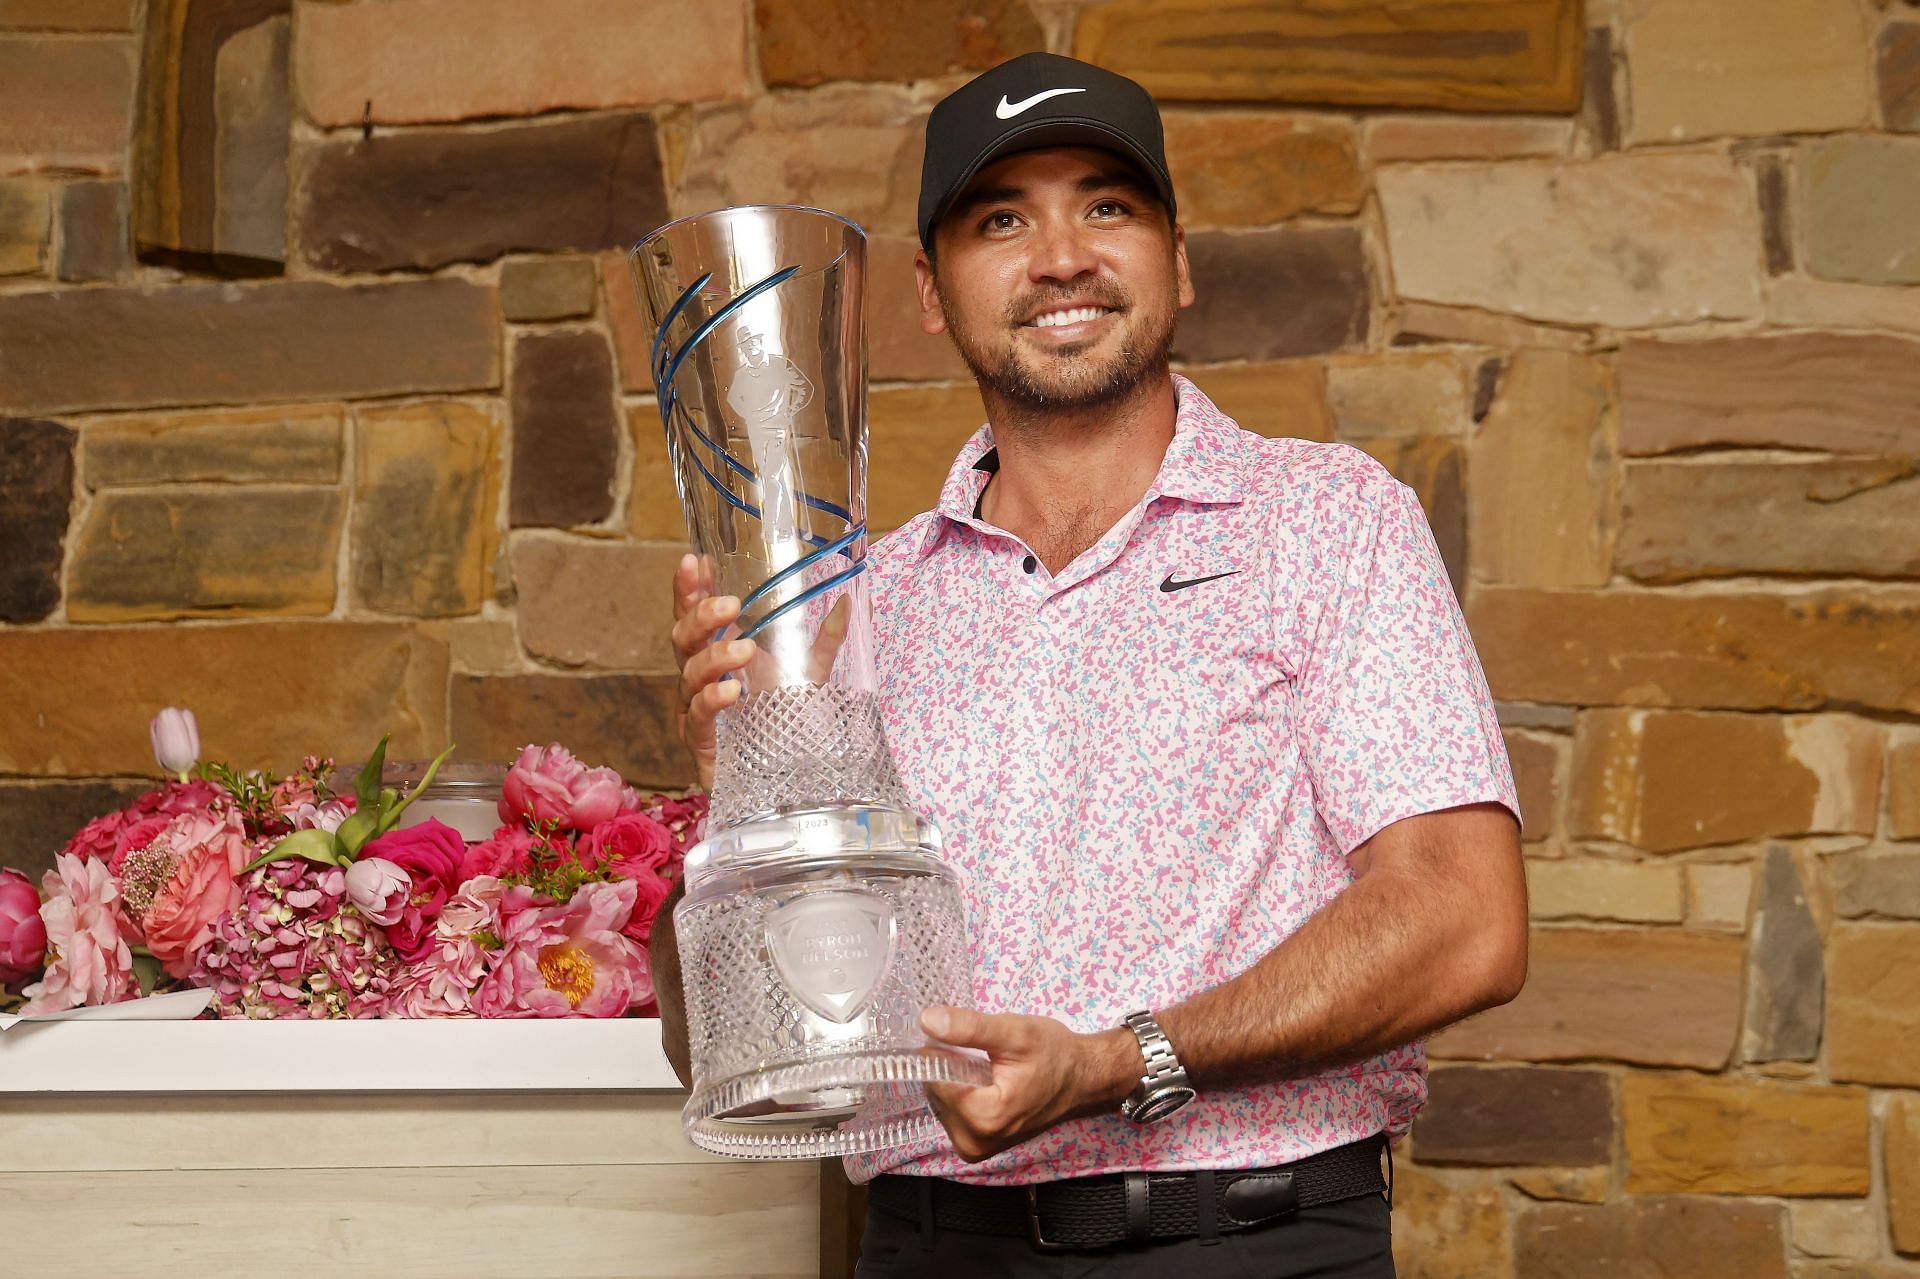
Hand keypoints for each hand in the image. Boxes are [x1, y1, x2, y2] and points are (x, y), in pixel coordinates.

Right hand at [669, 555, 856, 789]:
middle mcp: (701, 676)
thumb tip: (850, 602)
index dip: (690, 588)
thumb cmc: (783, 720)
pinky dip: (711, 700)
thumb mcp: (809, 674)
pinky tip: (730, 693)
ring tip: (743, 651)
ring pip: (688, 673)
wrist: (782, 779)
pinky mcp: (701, 741)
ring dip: (713, 657)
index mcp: (720, 652)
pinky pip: (696, 715)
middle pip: (682, 637)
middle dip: (700, 616)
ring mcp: (696, 708)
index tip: (695, 560)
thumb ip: (826, 640)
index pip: (695, 613)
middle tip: (730, 605)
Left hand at [921, 1006, 1139, 1162]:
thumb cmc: (1055, 1055)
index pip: (933, 1077)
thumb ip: (969, 1027)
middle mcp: (972, 1142)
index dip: (945, 1051)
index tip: (968, 1040)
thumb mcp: (1014, 1033)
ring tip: (989, 1068)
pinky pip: (951, 1111)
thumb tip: (927, 1020)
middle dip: (951, 1065)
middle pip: (935, 1089)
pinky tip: (987, 1082)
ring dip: (956, 1078)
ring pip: (940, 1099)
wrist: (1083, 1080)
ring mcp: (973, 1148)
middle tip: (985, 1055)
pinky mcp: (975, 1146)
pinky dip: (962, 1092)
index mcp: (981, 1118)